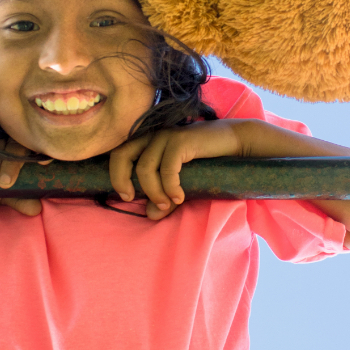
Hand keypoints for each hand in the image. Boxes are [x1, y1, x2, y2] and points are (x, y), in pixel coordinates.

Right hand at [0, 139, 50, 216]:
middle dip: (10, 166)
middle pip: (15, 147)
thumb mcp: (11, 196)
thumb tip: (35, 209)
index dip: (41, 152)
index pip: (36, 148)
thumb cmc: (0, 186)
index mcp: (26, 150)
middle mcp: (12, 140)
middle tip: (5, 184)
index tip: (43, 164)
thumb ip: (22, 201)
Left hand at [109, 121, 242, 219]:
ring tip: (165, 204)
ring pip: (145, 167)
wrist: (233, 142)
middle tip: (130, 198)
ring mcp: (167, 136)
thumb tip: (150, 214)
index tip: (126, 196)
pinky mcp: (181, 141)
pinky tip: (179, 197)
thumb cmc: (206, 161)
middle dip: (121, 179)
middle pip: (122, 155)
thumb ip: (164, 197)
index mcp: (148, 141)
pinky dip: (170, 187)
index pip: (119, 153)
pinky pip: (167, 169)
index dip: (116, 174)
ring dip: (153, 191)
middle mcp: (153, 135)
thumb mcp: (181, 182)